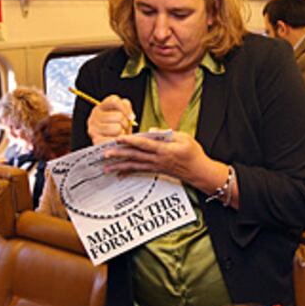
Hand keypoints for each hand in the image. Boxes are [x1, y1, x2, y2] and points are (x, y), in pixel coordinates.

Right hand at [87, 95, 134, 144]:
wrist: (113, 145)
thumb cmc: (120, 127)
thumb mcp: (124, 114)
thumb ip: (127, 108)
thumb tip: (130, 116)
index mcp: (101, 107)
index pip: (114, 101)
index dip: (125, 109)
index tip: (130, 117)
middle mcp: (94, 116)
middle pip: (119, 116)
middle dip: (125, 124)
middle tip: (123, 128)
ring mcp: (93, 129)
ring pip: (117, 128)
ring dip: (122, 133)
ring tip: (119, 135)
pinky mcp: (95, 141)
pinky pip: (113, 140)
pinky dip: (117, 142)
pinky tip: (116, 142)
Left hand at [104, 131, 226, 194]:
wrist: (199, 172)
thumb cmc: (193, 153)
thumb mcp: (185, 138)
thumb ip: (167, 134)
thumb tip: (151, 131)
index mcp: (165, 150)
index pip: (145, 144)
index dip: (131, 141)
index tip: (119, 138)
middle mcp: (158, 159)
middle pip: (135, 156)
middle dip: (119, 155)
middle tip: (105, 154)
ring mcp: (156, 166)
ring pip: (134, 166)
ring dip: (119, 166)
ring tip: (106, 167)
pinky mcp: (156, 170)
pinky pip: (139, 171)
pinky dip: (128, 172)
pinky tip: (119, 174)